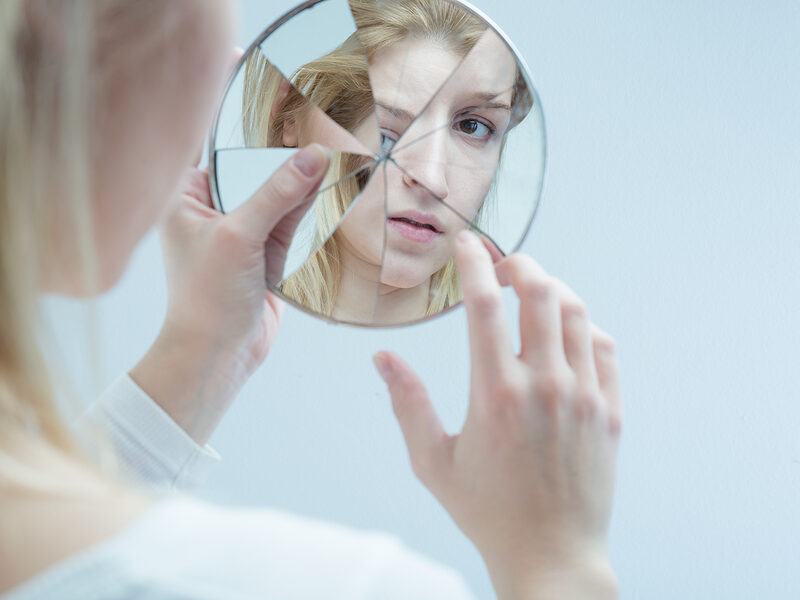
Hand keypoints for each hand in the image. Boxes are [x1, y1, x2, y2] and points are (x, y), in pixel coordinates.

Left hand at [130, 144, 329, 443]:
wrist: (219, 355)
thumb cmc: (207, 298)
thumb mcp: (239, 237)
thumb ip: (275, 195)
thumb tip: (313, 158)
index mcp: (184, 199)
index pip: (221, 153)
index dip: (252, 135)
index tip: (287, 110)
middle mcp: (210, 212)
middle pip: (254, 173)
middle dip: (284, 161)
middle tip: (319, 132)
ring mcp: (239, 233)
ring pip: (276, 198)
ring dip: (301, 186)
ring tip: (334, 159)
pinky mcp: (263, 253)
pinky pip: (289, 223)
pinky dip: (307, 211)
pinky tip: (331, 191)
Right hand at [373, 231, 620, 599]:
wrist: (552, 555)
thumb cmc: (487, 512)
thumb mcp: (433, 461)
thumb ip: (407, 403)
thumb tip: (383, 358)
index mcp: (494, 392)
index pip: (483, 303)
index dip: (472, 262)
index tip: (466, 243)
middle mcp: (544, 385)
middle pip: (540, 291)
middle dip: (518, 263)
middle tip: (500, 265)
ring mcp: (585, 396)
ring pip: (576, 311)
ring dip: (552, 288)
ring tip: (531, 292)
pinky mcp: (611, 411)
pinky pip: (604, 347)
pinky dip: (583, 325)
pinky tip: (564, 332)